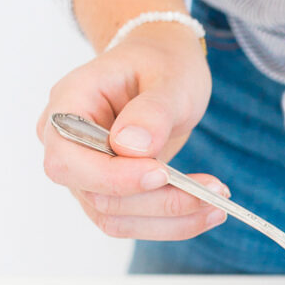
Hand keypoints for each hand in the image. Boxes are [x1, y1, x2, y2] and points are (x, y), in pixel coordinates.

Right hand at [37, 24, 226, 241]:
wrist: (161, 68)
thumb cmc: (161, 62)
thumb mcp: (169, 76)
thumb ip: (152, 111)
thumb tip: (131, 148)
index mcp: (68, 104)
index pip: (69, 157)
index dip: (112, 175)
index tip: (162, 173)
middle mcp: (66, 142)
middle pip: (95, 193)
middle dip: (156, 201)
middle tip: (212, 192)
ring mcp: (84, 171)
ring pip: (114, 217)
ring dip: (169, 218)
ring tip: (218, 205)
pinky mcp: (107, 191)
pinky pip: (131, 220)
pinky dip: (170, 222)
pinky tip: (207, 212)